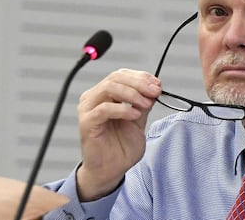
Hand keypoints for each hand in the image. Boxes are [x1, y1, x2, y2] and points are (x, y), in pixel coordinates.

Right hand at [75, 68, 160, 200]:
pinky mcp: (86, 122)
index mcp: (106, 94)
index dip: (141, 77)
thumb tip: (154, 87)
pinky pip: (104, 109)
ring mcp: (88, 108)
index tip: (158, 85)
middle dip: (139, 83)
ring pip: (109, 88)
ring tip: (146, 105)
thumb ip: (144, 103)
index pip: (122, 75)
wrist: (111, 170)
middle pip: (116, 78)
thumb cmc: (121, 146)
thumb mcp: (139, 119)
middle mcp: (94, 97)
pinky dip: (123, 109)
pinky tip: (135, 115)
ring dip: (132, 94)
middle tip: (155, 92)